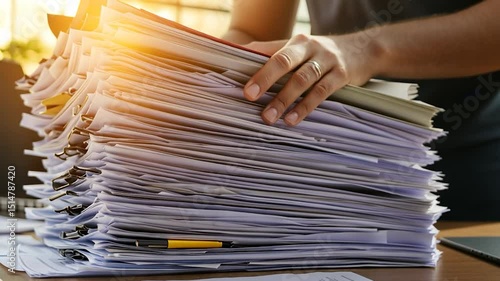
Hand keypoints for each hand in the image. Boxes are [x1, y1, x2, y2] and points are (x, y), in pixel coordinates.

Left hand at [244, 34, 376, 125]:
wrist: (363, 50)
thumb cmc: (321, 54)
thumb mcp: (300, 48)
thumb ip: (271, 51)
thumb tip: (239, 53)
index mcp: (297, 42)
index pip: (272, 54)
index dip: (258, 70)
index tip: (244, 88)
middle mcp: (311, 47)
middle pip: (285, 62)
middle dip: (266, 80)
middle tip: (250, 97)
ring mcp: (328, 60)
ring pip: (303, 79)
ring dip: (284, 99)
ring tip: (270, 117)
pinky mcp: (342, 75)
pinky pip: (321, 92)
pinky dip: (306, 107)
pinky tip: (293, 119)